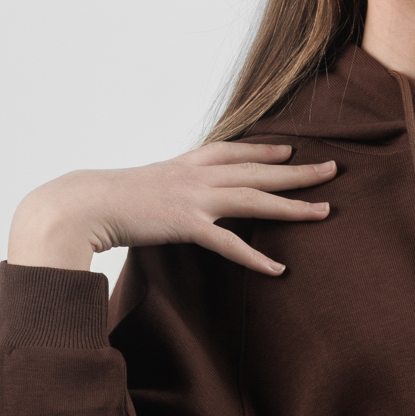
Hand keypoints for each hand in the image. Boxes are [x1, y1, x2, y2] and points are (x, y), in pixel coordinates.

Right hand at [7, 142, 336, 275]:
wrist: (81, 204)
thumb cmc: (107, 200)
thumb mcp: (142, 187)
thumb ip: (164, 190)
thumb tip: (168, 199)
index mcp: (185, 164)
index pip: (233, 151)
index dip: (264, 148)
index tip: (290, 147)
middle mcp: (196, 175)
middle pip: (258, 169)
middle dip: (298, 169)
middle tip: (333, 169)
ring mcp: (193, 198)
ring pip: (255, 197)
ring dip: (293, 204)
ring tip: (325, 210)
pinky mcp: (186, 224)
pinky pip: (230, 243)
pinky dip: (255, 257)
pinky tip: (278, 268)